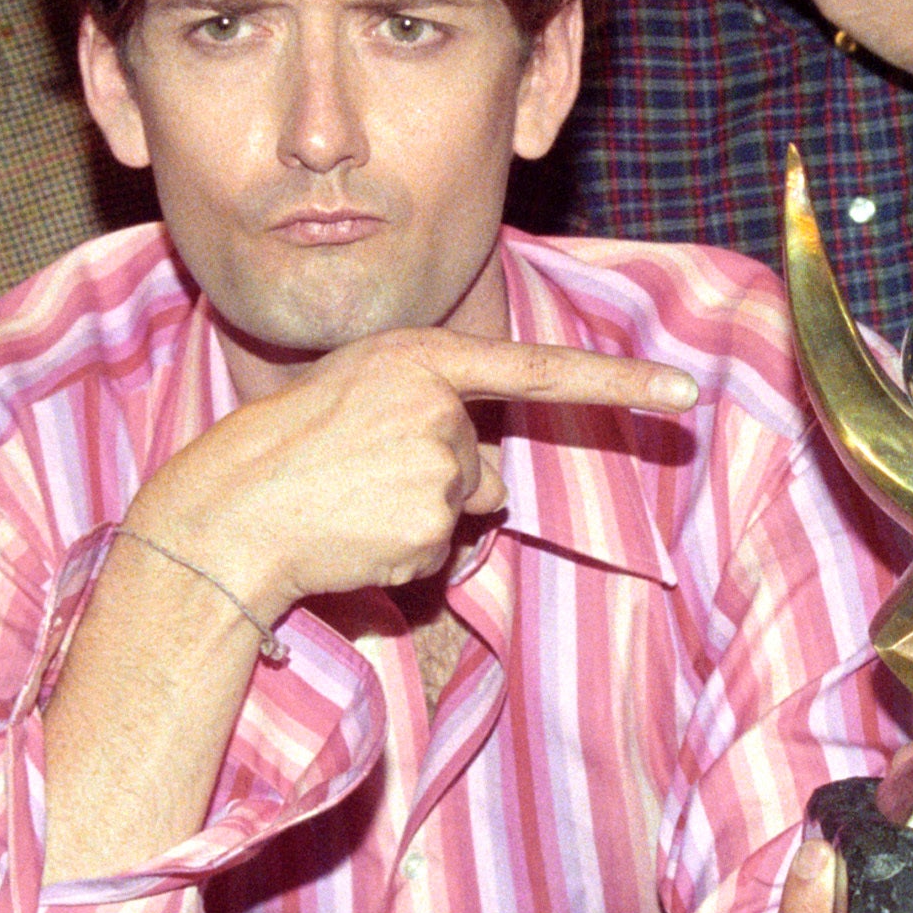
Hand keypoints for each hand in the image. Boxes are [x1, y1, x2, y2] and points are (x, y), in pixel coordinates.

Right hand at [140, 328, 698, 614]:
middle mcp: (438, 403)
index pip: (538, 370)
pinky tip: (353, 536)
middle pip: (483, 465)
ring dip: (420, 520)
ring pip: (466, 510)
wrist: (227, 509)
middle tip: (358, 479)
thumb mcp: (359, 394)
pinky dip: (405, 555)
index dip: (620, 385)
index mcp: (420, 357)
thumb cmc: (286, 452)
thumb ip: (430, 409)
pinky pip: (442, 552)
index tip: (685, 393)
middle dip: (439, 483)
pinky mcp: (429, 523)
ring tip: (350, 506)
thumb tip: (492, 480)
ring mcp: (436, 465)